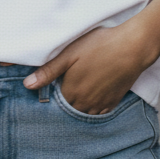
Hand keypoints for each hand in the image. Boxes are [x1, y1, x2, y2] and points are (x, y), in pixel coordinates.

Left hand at [23, 24, 149, 114]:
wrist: (132, 47)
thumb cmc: (99, 46)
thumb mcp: (70, 54)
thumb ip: (49, 71)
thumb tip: (27, 85)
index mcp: (71, 91)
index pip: (55, 101)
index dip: (53, 93)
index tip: (54, 84)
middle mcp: (85, 103)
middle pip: (69, 109)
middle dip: (65, 101)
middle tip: (67, 86)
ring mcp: (100, 104)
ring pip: (84, 113)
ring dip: (79, 106)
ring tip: (79, 92)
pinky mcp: (113, 101)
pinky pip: (99, 113)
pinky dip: (94, 108)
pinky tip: (92, 97)